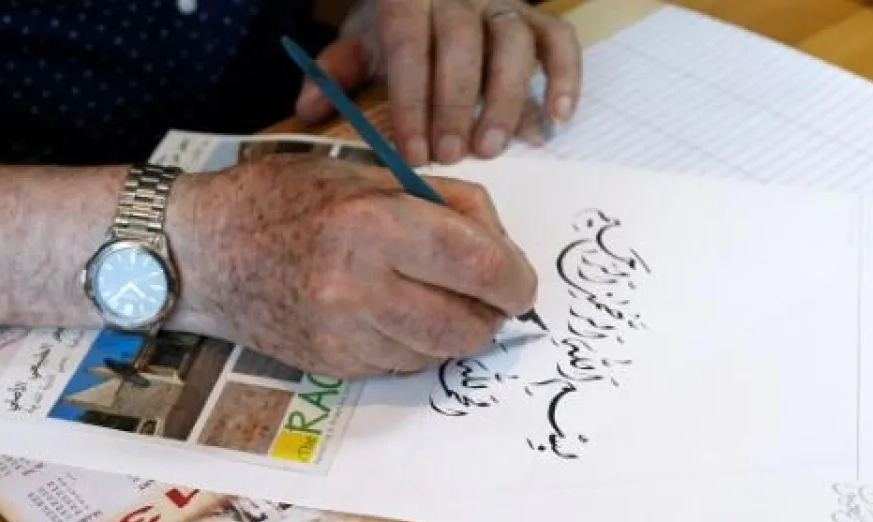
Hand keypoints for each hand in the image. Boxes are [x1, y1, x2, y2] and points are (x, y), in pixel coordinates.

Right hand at [168, 155, 536, 378]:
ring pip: (436, 353)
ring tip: (429, 297)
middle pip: (466, 326)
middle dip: (490, 316)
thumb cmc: (283, 198)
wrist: (202, 251)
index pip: (478, 267)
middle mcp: (358, 286)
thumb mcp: (366, 172)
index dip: (516, 281)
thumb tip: (501, 248)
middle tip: (487, 298)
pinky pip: (399, 365)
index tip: (521, 283)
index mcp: (373, 222)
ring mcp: (341, 334)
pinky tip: (388, 314)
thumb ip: (442, 202)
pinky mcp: (329, 365)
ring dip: (450, 331)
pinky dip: (410, 344)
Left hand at [295, 0, 582, 164]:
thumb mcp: (360, 42)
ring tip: (490, 147)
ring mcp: (503, 3)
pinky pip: (560, 41)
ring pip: (514, 42)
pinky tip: (555, 122)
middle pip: (463, 44)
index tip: (412, 151)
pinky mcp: (536, 17)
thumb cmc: (395, 30)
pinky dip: (565, 79)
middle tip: (450, 155)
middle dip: (455, 104)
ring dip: (505, 98)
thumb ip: (335, 73)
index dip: (411, 100)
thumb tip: (307, 112)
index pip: (409, 45)